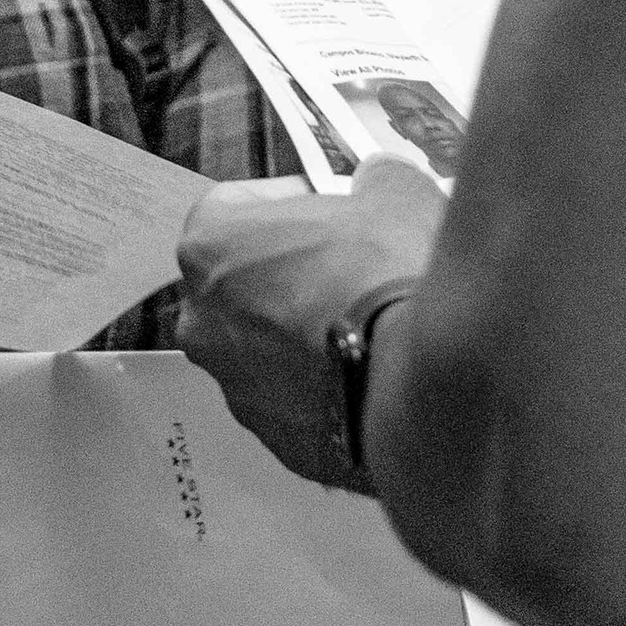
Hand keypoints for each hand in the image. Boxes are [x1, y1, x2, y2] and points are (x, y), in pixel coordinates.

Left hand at [176, 161, 444, 489]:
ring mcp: (235, 390)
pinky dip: (333, 390)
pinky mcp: (276, 444)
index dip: (292, 203)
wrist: (422, 383)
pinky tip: (380, 377)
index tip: (335, 209)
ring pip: (270, 351)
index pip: (236, 207)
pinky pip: (302, 404)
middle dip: (296, 276)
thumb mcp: (395, 192)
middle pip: (246, 285)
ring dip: (310, 337)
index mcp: (209, 244)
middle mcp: (202, 321)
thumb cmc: (389, 273)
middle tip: (359, 272)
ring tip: (378, 331)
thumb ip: (374, 180)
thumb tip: (379, 182)